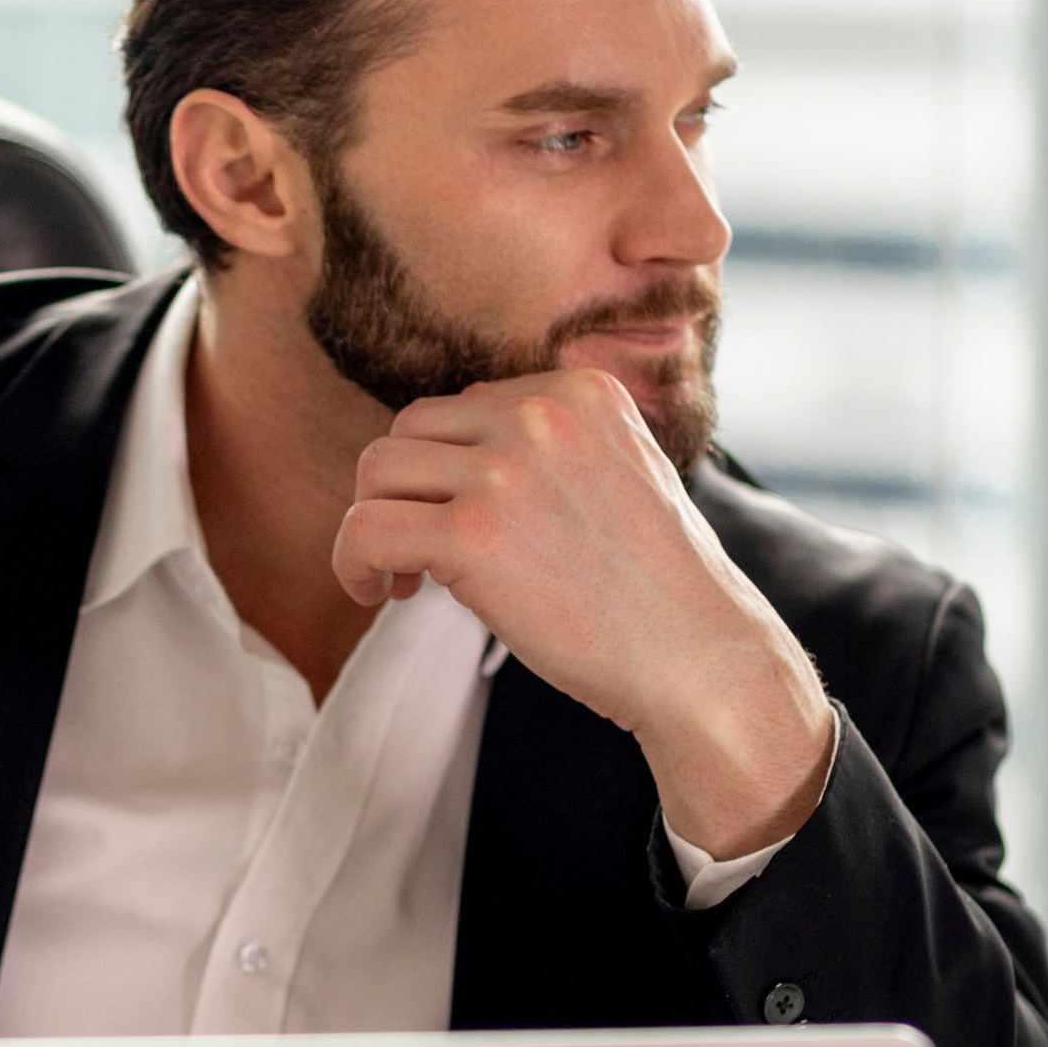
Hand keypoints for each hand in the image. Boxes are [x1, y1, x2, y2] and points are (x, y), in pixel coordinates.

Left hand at [334, 368, 834, 861]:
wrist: (695, 656)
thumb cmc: (654, 588)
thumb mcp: (617, 474)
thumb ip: (548, 449)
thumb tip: (451, 459)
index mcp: (581, 390)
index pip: (467, 406)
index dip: (448, 469)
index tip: (460, 522)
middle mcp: (540, 413)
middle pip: (411, 428)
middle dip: (403, 491)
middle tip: (418, 553)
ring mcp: (505, 469)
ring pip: (376, 471)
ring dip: (372, 523)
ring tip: (400, 576)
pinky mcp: (472, 533)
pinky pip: (365, 528)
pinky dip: (352, 562)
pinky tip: (379, 592)